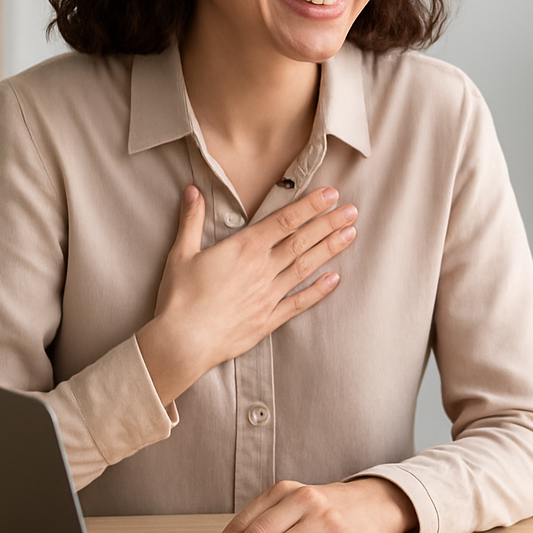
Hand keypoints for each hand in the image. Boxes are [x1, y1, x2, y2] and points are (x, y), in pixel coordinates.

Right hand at [138, 185, 356, 404]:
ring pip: (305, 267)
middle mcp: (262, 269)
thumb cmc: (179, 298)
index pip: (284, 221)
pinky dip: (318, 291)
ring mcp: (268, 295)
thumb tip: (191, 189)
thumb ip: (192, 220)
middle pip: (302, 241)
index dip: (310, 206)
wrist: (182, 342)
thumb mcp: (181, 253)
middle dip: (329, 223)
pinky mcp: (268, 320)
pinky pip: (299, 303)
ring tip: (351, 234)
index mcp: (243, 249)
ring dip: (330, 249)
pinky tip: (335, 279)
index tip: (331, 194)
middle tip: (353, 210)